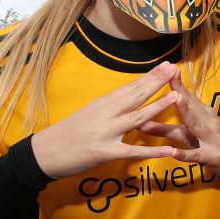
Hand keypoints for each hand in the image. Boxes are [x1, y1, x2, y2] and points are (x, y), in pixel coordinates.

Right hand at [31, 62, 178, 178]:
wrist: (43, 153)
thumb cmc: (67, 133)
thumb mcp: (88, 114)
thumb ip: (109, 107)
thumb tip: (129, 98)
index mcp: (102, 103)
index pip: (130, 86)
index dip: (150, 76)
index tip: (166, 65)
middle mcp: (105, 114)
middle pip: (135, 95)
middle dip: (157, 82)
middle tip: (174, 69)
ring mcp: (106, 132)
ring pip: (137, 118)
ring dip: (158, 107)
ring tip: (177, 97)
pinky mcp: (105, 152)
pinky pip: (133, 151)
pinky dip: (152, 151)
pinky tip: (169, 150)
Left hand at [138, 71, 219, 175]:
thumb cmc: (209, 143)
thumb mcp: (186, 134)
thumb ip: (164, 129)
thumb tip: (140, 123)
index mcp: (201, 114)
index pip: (187, 96)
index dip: (177, 83)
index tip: (166, 68)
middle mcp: (207, 121)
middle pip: (192, 105)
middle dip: (181, 90)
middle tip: (170, 75)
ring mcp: (210, 138)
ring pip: (196, 125)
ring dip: (186, 112)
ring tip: (177, 100)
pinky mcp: (210, 156)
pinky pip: (196, 155)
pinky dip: (185, 154)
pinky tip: (173, 153)